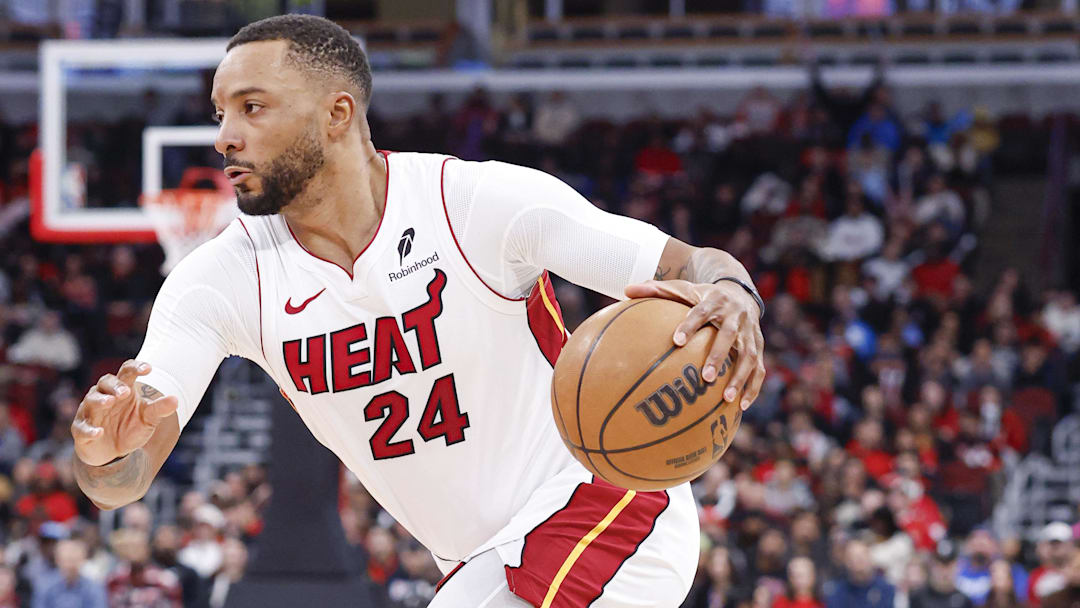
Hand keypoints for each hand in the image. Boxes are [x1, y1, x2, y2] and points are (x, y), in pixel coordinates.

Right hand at [71, 360, 177, 465]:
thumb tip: (175, 400)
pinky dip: (89, 429)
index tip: (148, 369)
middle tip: (126, 391)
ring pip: (90, 400)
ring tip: (110, 402)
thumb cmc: (130, 428)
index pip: (126, 371)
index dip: (135, 367)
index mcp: (123, 389)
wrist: (114, 453)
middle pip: (105, 382)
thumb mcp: (148, 419)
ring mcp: (90, 412)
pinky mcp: (81, 430)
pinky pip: (82, 427)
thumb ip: (160, 408)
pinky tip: (99, 432)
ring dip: (100, 400)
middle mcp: (105, 396)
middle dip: (115, 386)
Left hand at [625, 280, 765, 410]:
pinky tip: (742, 406)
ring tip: (726, 398)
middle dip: (719, 356)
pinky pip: (759, 369)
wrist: (741, 293)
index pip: (701, 312)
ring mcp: (750, 332)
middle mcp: (735, 316)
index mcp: (714, 300)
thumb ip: (655, 290)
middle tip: (706, 377)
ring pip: (748, 355)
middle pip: (729, 335)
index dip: (690, 325)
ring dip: (739, 377)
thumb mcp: (682, 289)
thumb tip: (625, 290)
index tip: (676, 341)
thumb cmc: (703, 296)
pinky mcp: (759, 347)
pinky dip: (753, 387)